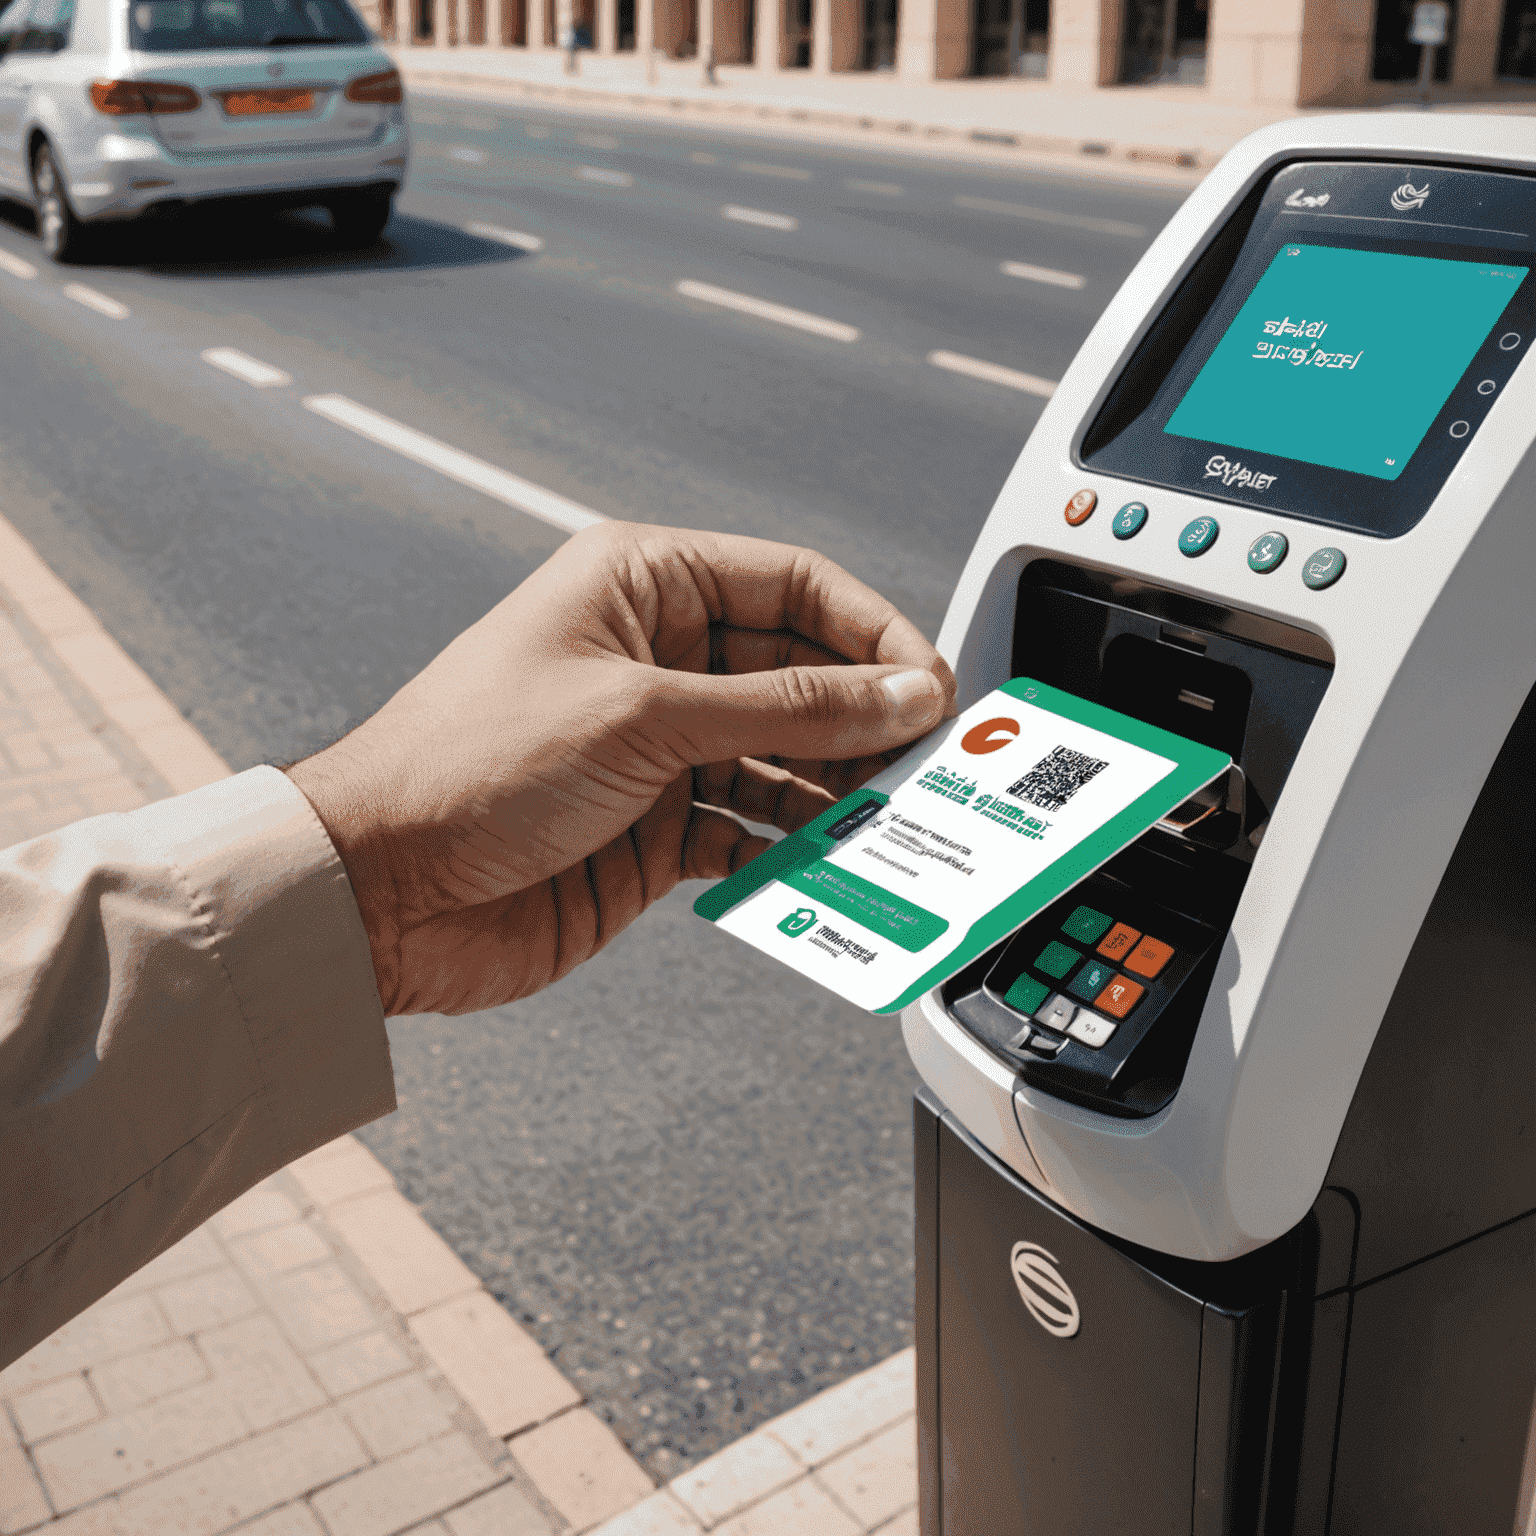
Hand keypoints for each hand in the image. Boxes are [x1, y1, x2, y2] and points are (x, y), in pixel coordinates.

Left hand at [287, 522, 954, 1015]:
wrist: (376, 892)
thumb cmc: (467, 764)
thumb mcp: (642, 716)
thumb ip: (783, 709)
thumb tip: (897, 694)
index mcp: (643, 586)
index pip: (795, 587)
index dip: (873, 634)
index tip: (933, 687)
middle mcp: (655, 658)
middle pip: (799, 676)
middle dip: (864, 721)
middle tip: (929, 766)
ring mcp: (656, 746)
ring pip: (781, 757)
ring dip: (834, 791)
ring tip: (886, 821)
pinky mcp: (651, 826)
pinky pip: (746, 829)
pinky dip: (786, 850)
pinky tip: (818, 867)